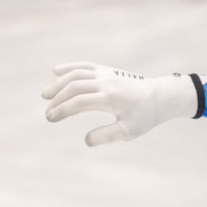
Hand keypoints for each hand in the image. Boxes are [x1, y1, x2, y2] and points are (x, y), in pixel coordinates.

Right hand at [41, 62, 196, 146]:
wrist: (161, 96)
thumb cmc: (145, 116)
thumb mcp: (129, 131)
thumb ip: (107, 136)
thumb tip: (85, 141)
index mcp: (110, 98)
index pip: (79, 102)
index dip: (62, 110)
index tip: (51, 118)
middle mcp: (106, 82)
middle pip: (74, 86)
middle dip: (57, 99)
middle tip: (48, 114)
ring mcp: (106, 74)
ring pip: (76, 74)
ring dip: (58, 83)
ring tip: (45, 95)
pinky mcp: (107, 70)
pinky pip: (85, 65)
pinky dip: (69, 67)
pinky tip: (56, 71)